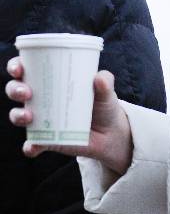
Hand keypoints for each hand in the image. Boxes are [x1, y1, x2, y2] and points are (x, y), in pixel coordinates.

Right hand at [5, 58, 132, 174]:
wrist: (110, 133)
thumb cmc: (103, 104)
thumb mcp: (106, 91)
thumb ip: (105, 82)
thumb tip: (100, 78)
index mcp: (50, 80)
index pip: (25, 69)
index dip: (16, 66)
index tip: (18, 69)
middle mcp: (39, 98)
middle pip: (15, 90)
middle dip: (15, 89)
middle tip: (26, 92)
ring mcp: (40, 120)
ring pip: (18, 115)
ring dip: (18, 115)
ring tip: (30, 117)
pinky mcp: (46, 140)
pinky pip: (32, 144)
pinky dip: (31, 146)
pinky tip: (35, 146)